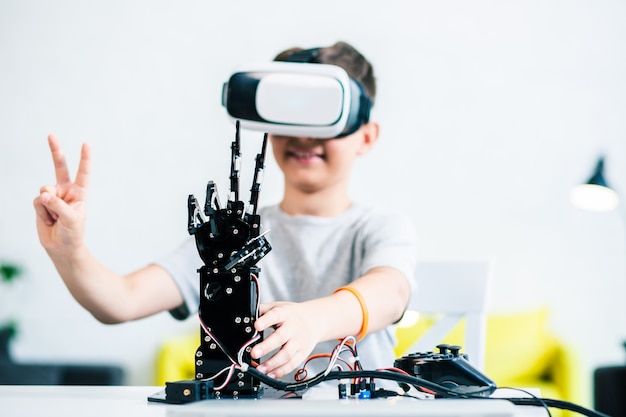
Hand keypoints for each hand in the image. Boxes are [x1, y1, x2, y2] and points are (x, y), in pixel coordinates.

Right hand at [33, 134, 90, 255]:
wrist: (61, 248)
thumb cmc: (73, 233)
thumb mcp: (71, 219)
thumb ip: (58, 205)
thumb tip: (43, 193)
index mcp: (80, 193)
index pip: (83, 173)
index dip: (84, 158)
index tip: (86, 143)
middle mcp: (66, 191)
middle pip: (60, 167)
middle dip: (56, 151)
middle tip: (51, 135)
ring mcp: (53, 196)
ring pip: (45, 190)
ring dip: (49, 206)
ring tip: (56, 218)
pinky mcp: (41, 203)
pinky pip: (38, 201)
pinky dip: (42, 212)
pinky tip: (49, 220)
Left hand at [250, 301, 322, 378]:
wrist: (315, 320)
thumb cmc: (291, 314)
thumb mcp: (278, 306)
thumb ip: (262, 310)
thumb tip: (246, 316)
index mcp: (285, 314)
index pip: (275, 315)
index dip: (266, 320)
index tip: (256, 325)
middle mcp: (293, 328)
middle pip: (280, 337)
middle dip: (266, 346)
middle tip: (254, 353)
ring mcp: (299, 342)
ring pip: (286, 354)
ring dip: (272, 363)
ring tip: (259, 369)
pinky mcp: (302, 353)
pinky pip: (292, 364)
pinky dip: (281, 371)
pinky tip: (270, 375)